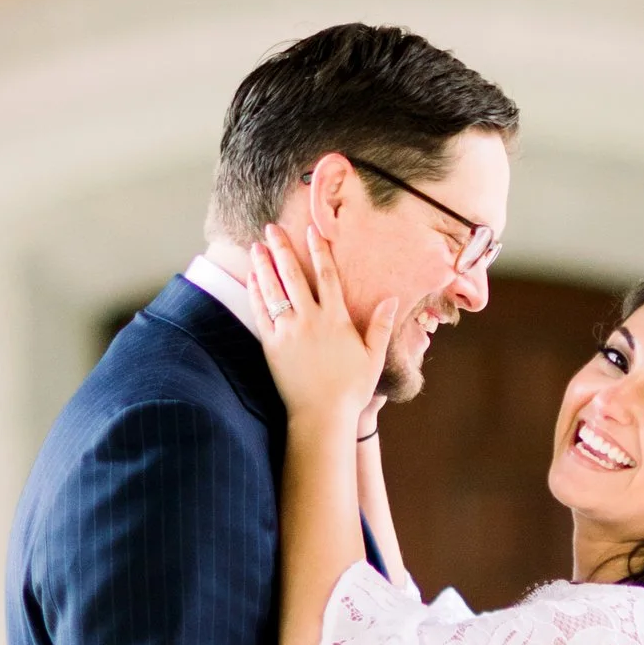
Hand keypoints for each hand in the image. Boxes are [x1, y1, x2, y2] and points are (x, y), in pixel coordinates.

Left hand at [249, 224, 395, 435]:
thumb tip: (392, 299)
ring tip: (256, 246)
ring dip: (263, 266)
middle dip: (281, 249)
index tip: (311, 230)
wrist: (322, 416)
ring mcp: (288, 332)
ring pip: (273, 291)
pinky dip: (255, 294)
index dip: (319, 250)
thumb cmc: (351, 390)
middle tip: (271, 228)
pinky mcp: (272, 346)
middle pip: (293, 276)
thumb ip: (381, 327)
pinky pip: (261, 313)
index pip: (327, 276)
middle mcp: (310, 321)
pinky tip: (251, 279)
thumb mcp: (373, 358)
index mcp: (336, 320)